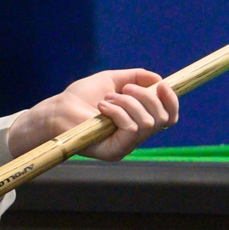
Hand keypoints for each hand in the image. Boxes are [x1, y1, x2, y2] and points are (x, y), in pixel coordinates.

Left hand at [7, 69, 178, 161]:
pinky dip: (119, 112)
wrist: (57, 110)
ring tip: (106, 100)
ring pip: (148, 122)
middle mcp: (135, 137)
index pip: (169, 118)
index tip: (162, 85)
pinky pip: (132, 129)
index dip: (172, 101)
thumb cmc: (80, 97)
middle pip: (163, 118)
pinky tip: (102, 108)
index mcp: (137, 121)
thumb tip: (159, 79)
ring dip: (128, 103)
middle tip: (123, 90)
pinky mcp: (114, 152)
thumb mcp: (112, 80)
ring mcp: (125, 146)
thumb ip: (136, 77)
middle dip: (146, 96)